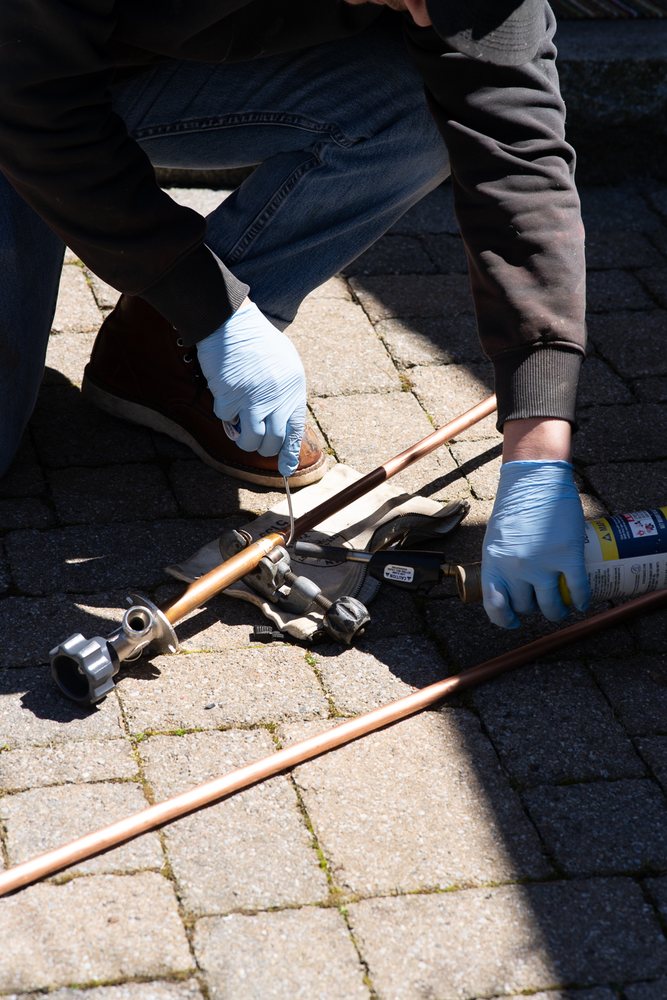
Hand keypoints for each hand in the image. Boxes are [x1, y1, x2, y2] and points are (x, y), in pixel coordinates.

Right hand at [196, 300, 305, 476]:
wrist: (231, 322)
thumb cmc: (258, 342)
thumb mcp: (285, 364)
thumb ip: (284, 394)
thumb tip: (279, 426)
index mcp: (293, 388)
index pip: (295, 430)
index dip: (289, 453)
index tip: (284, 469)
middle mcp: (277, 396)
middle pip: (273, 440)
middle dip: (263, 448)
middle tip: (256, 442)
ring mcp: (253, 397)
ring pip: (251, 439)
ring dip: (244, 440)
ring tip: (240, 430)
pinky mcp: (230, 395)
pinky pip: (227, 419)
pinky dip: (225, 414)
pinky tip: (225, 396)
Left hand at [482, 460, 590, 628]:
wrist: (535, 480)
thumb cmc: (514, 507)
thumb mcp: (496, 538)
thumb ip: (500, 563)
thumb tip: (507, 589)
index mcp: (494, 563)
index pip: (495, 606)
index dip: (505, 619)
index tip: (514, 621)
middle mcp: (516, 569)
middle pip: (527, 607)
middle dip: (534, 608)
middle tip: (541, 601)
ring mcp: (543, 564)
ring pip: (552, 606)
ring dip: (558, 612)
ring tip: (562, 607)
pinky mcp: (568, 556)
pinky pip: (577, 590)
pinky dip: (580, 600)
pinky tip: (581, 602)